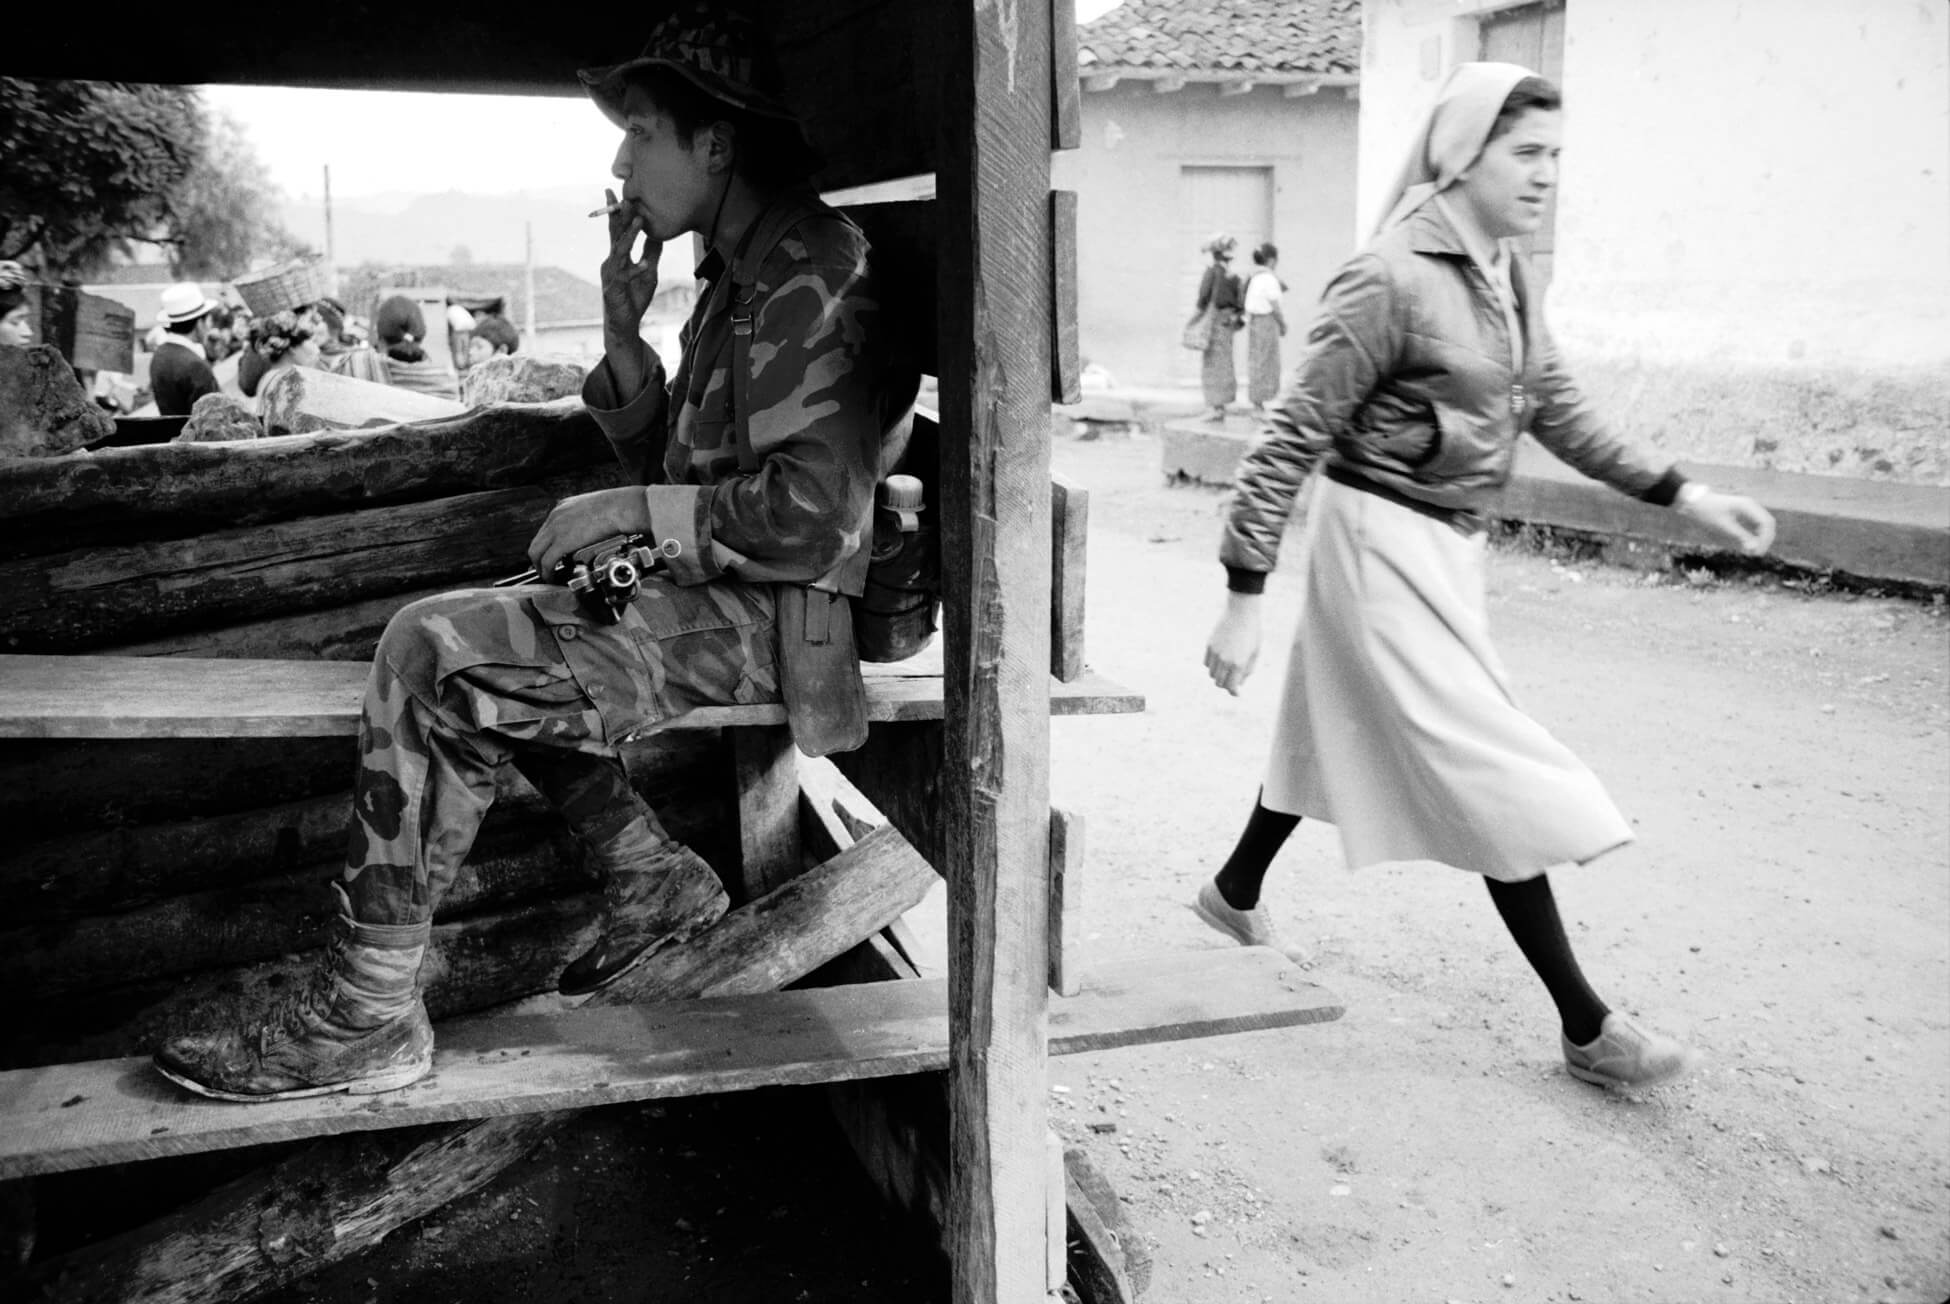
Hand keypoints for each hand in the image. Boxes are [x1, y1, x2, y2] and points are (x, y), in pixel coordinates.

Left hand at [527, 488, 652, 577]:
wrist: (620, 508)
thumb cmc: (616, 507)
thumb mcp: (593, 508)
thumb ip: (585, 519)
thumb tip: (590, 531)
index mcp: (562, 507)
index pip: (546, 530)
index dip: (547, 545)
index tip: (551, 554)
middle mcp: (555, 517)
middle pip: (537, 542)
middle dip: (538, 558)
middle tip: (544, 569)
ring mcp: (556, 529)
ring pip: (536, 552)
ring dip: (540, 567)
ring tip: (548, 576)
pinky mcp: (563, 542)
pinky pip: (547, 561)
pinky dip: (547, 572)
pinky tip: (552, 577)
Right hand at [599, 188, 661, 344]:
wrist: (625, 324)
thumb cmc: (634, 297)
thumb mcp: (649, 272)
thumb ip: (651, 253)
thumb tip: (658, 234)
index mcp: (618, 256)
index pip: (616, 230)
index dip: (616, 212)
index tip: (614, 191)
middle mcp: (611, 261)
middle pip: (615, 234)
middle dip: (620, 215)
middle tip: (626, 197)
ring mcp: (611, 274)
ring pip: (619, 251)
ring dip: (629, 236)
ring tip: (639, 222)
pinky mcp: (613, 288)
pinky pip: (625, 276)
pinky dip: (636, 270)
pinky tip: (645, 266)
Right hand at [1204, 593, 1263, 695]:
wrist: (1242, 612)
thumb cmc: (1253, 633)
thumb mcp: (1255, 653)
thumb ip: (1247, 670)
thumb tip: (1238, 684)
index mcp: (1238, 663)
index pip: (1231, 686)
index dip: (1234, 692)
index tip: (1236, 693)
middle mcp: (1225, 660)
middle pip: (1219, 682)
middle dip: (1226, 684)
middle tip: (1233, 681)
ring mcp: (1215, 653)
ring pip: (1212, 674)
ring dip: (1219, 675)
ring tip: (1227, 669)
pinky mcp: (1209, 645)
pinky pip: (1207, 663)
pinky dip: (1213, 666)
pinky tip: (1221, 660)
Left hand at [1679, 488, 1776, 556]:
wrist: (1696, 502)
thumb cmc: (1708, 512)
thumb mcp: (1723, 525)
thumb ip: (1740, 536)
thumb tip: (1753, 548)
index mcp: (1747, 506)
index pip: (1766, 523)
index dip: (1766, 539)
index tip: (1758, 552)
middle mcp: (1751, 505)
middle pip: (1768, 524)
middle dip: (1765, 539)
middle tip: (1757, 555)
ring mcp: (1750, 509)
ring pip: (1764, 525)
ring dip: (1762, 538)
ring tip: (1754, 552)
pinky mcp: (1745, 513)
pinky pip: (1757, 525)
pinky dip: (1756, 535)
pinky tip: (1750, 545)